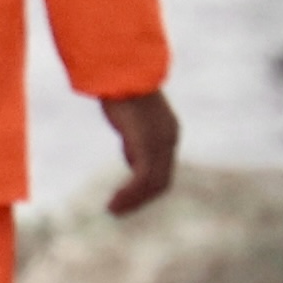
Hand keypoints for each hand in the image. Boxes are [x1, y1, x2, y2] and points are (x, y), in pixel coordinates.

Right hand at [101, 90, 179, 214]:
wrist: (123, 72)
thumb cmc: (120, 86)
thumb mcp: (130, 116)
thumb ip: (135, 137)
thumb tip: (132, 157)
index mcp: (167, 132)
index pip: (163, 168)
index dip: (145, 188)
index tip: (125, 197)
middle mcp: (169, 140)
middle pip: (163, 181)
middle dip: (141, 199)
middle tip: (119, 210)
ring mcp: (161, 143)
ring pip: (155, 184)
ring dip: (134, 201)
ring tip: (113, 210)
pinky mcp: (148, 146)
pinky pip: (143, 179)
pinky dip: (129, 194)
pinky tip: (113, 201)